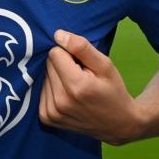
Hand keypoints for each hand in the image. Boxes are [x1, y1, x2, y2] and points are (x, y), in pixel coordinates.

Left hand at [39, 29, 141, 145]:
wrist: (117, 124)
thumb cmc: (113, 90)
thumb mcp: (105, 65)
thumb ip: (81, 47)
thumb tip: (57, 35)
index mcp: (77, 86)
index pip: (55, 53)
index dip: (69, 54)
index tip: (82, 64)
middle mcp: (60, 101)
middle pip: (48, 65)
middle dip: (63, 65)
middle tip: (81, 76)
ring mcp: (52, 113)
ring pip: (43, 77)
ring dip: (57, 78)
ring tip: (75, 87)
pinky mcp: (46, 118)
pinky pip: (41, 91)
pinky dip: (52, 90)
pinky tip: (67, 96)